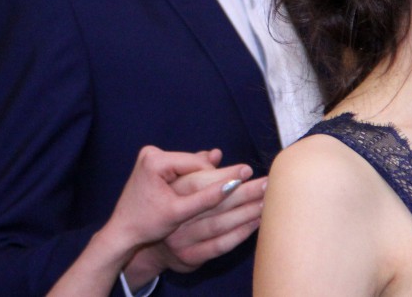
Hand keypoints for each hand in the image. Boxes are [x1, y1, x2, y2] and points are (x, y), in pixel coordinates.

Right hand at [119, 150, 265, 287]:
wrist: (144, 241)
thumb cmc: (166, 205)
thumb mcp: (174, 184)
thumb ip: (195, 168)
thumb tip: (216, 154)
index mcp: (169, 193)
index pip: (199, 182)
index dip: (224, 175)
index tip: (246, 169)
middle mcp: (173, 217)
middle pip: (213, 203)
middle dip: (243, 192)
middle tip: (267, 184)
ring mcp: (180, 238)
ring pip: (218, 224)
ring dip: (245, 212)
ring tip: (266, 203)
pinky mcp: (189, 256)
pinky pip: (219, 245)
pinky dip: (239, 234)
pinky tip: (255, 223)